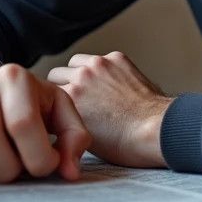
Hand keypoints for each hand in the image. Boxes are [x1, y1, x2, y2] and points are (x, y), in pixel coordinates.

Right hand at [0, 63, 91, 182]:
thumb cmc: (29, 103)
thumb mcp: (58, 109)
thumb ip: (73, 136)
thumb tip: (69, 171)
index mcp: (17, 78)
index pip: (24, 124)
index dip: (38, 156)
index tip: (47, 163)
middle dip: (14, 167)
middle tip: (24, 164)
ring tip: (6, 161)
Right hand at [47, 51, 171, 168]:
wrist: (156, 129)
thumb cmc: (123, 143)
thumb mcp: (82, 139)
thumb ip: (66, 120)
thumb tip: (60, 117)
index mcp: (67, 98)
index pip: (46, 94)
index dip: (51, 104)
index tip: (56, 109)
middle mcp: (80, 77)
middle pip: (56, 75)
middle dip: (62, 85)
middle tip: (74, 99)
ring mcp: (99, 65)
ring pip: (75, 62)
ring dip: (79, 72)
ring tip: (90, 89)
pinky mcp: (117, 58)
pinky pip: (100, 59)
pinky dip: (102, 69)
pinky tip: (111, 84)